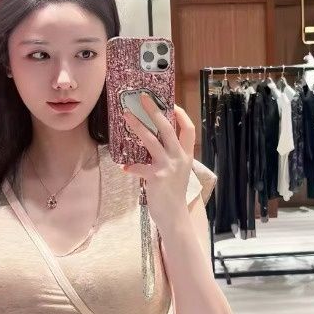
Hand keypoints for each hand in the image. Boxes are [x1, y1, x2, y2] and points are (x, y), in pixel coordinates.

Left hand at [121, 94, 194, 232]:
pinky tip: (124, 167)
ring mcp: (168, 167)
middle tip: (143, 97)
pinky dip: (131, 166)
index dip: (181, 115)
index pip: (188, 129)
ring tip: (126, 115)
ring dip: (138, 126)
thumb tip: (153, 140)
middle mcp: (179, 158)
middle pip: (168, 128)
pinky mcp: (156, 177)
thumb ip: (170, 156)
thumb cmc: (173, 193)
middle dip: (155, 111)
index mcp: (186, 156)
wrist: (174, 216)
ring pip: (152, 140)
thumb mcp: (177, 171)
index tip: (171, 103)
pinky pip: (139, 167)